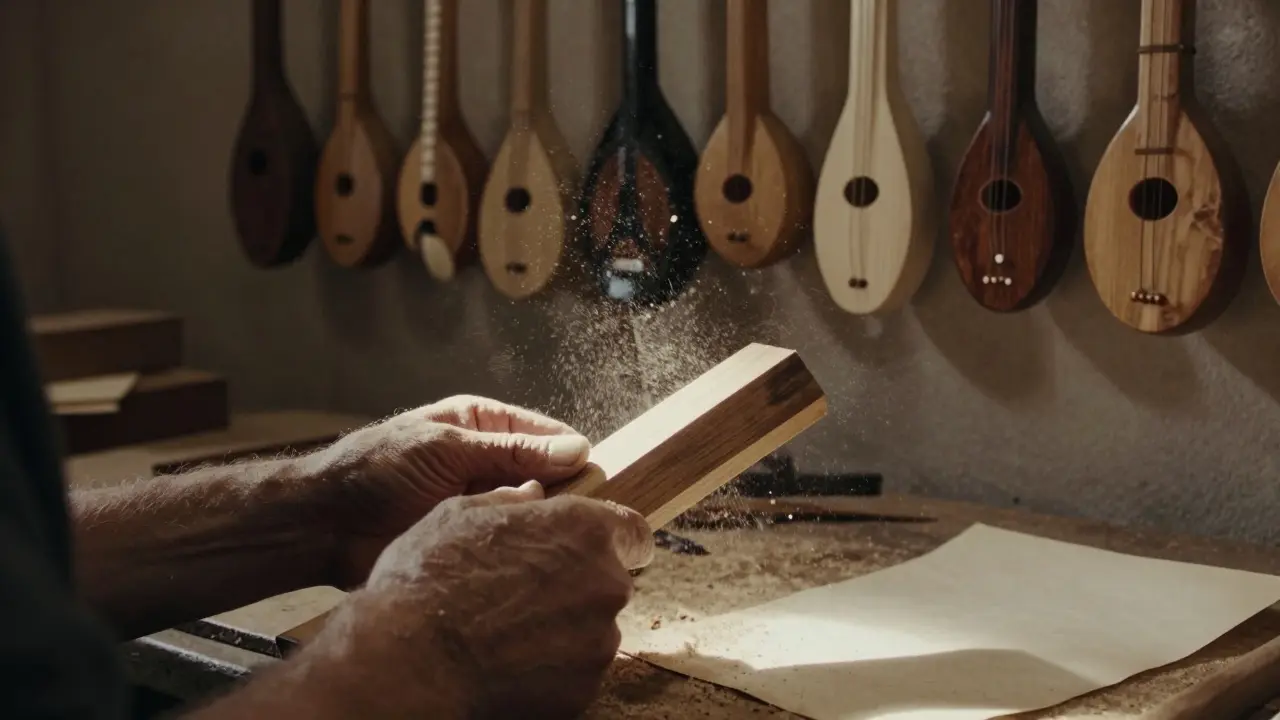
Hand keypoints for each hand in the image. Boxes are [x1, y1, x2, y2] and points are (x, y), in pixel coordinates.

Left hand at [304, 395, 592, 587]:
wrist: (325, 524)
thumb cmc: (377, 471)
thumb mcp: (447, 450)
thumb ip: (511, 451)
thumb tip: (578, 449)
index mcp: (483, 425)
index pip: (547, 435)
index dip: (573, 456)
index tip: (600, 482)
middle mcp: (489, 462)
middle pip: (545, 475)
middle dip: (564, 494)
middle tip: (587, 520)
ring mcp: (481, 503)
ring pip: (531, 512)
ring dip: (542, 525)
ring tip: (564, 543)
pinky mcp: (470, 540)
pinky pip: (507, 543)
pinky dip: (521, 551)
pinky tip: (535, 562)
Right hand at [311, 482, 654, 718]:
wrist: (408, 663)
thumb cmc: (427, 579)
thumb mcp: (457, 515)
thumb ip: (507, 502)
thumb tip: (531, 495)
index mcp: (581, 530)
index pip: (634, 532)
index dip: (616, 540)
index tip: (596, 550)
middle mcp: (604, 583)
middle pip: (607, 582)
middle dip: (576, 585)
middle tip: (523, 594)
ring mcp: (598, 641)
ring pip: (591, 629)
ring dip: (562, 629)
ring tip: (505, 632)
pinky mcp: (584, 689)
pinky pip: (575, 672)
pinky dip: (550, 668)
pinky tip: (506, 663)